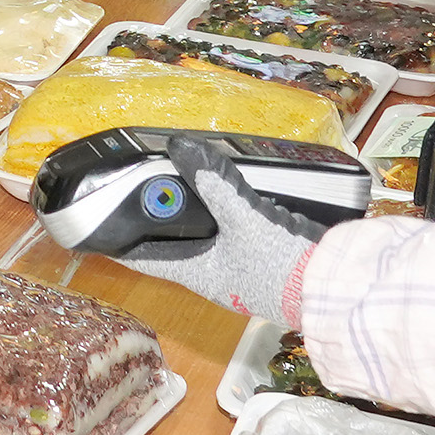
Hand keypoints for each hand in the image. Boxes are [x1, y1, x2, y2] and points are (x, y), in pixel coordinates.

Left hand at [139, 161, 331, 324]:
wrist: (334, 287)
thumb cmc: (282, 264)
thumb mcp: (243, 218)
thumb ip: (214, 182)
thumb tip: (179, 146)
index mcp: (199, 273)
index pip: (148, 258)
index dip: (122, 243)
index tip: (99, 228)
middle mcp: (215, 275)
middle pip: (176, 243)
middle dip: (161, 218)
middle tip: (144, 187)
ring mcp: (241, 270)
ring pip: (206, 238)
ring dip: (194, 214)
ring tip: (182, 183)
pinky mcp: (265, 261)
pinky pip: (233, 235)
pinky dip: (223, 214)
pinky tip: (228, 194)